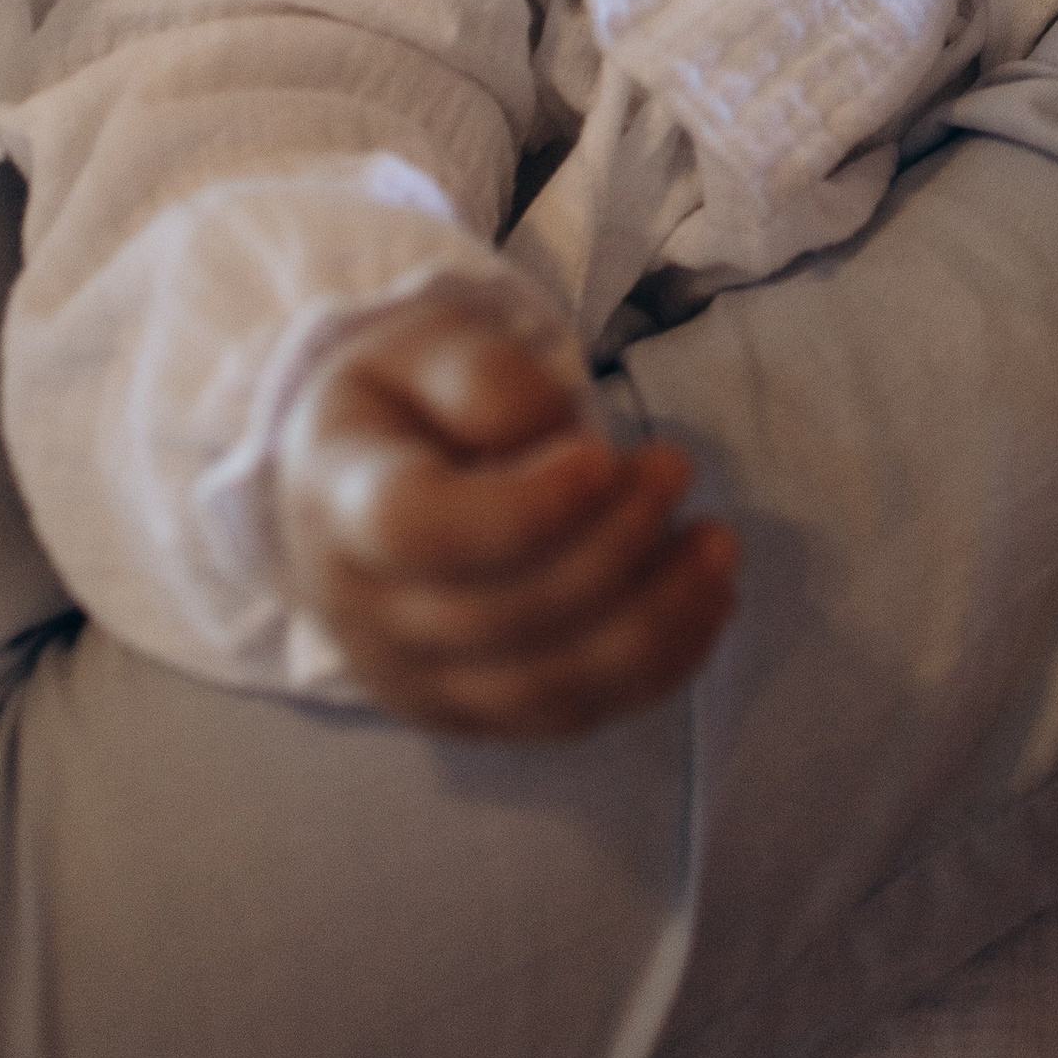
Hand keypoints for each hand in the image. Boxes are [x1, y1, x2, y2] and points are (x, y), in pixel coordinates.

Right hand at [275, 280, 736, 739]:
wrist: (352, 480)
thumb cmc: (404, 400)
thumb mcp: (428, 343)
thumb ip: (486, 379)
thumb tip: (563, 445)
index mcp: (341, 500)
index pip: (419, 532)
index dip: (523, 509)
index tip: (602, 455)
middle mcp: (365, 612)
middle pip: (499, 613)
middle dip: (614, 542)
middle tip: (676, 467)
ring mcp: (413, 679)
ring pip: (543, 684)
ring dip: (653, 621)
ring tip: (716, 544)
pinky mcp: (468, 713)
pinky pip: (566, 715)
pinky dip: (652, 669)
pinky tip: (707, 605)